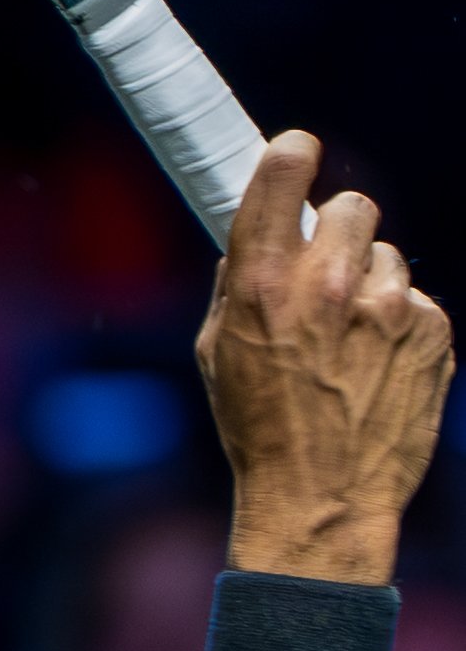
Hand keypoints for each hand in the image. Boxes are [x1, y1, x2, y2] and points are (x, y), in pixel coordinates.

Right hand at [198, 131, 452, 584]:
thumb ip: (236, 286)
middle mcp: (330, 286)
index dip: (292, 153)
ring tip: (354, 341)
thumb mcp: (217, 350)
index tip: (298, 150)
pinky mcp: (432, 335)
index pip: (282, 175)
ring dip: (373, 285)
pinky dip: (401, 325)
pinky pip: (417, 302)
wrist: (323, 500)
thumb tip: (251, 243)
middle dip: (340, 232)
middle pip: (354, 207)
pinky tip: (379, 367)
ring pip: (389, 257)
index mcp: (264, 283)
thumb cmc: (259, 428)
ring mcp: (389, 309)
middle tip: (330, 270)